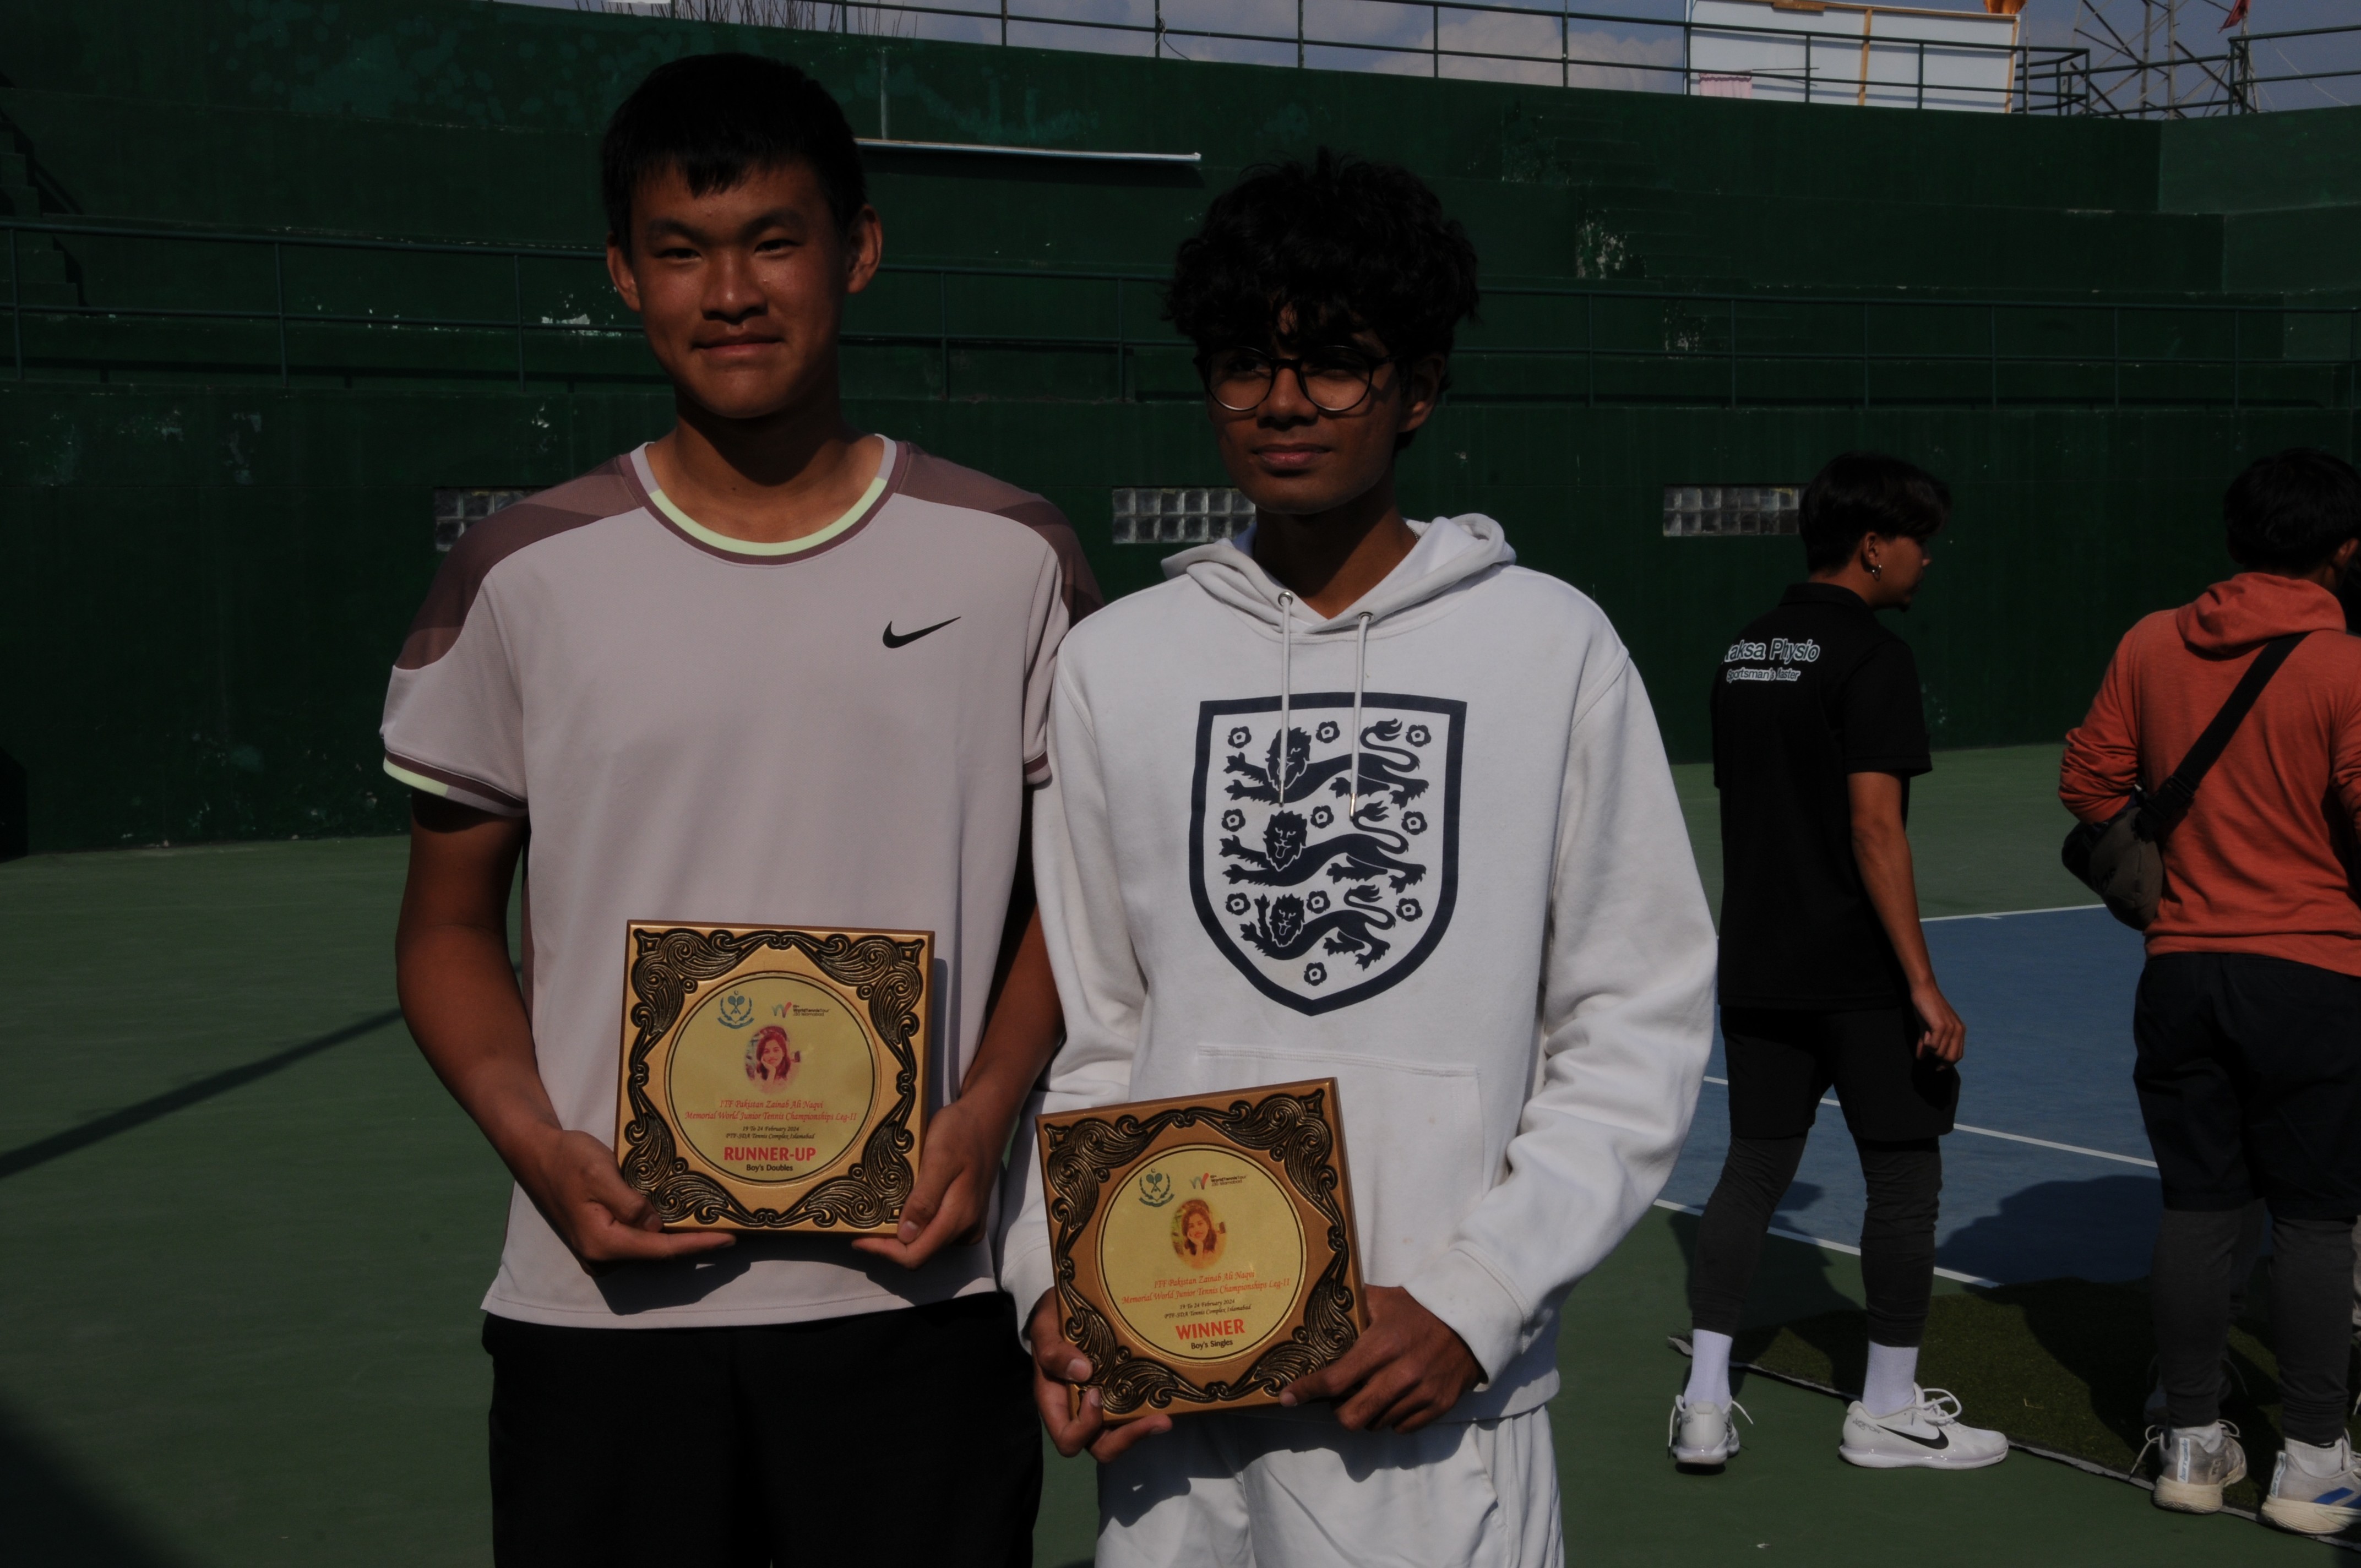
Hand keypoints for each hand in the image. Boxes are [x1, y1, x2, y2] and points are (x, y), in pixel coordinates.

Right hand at [520, 1127, 734, 1265]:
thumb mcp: (601, 1174)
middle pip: (658, 1254)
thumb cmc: (568, 1159)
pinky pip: (639, 1239)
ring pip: (650, 1248)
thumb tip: (658, 1227)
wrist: (537, 1153)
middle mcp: (602, 1255)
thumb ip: (630, 1204)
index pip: (660, 1250)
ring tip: (714, 1224)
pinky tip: (683, 1218)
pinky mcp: (602, 1238)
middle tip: (731, 1229)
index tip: (729, 1239)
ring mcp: (600, 1249)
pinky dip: (663, 1231)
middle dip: (694, 1243)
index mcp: (602, 1243)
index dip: (697, 1246)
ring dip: (680, 1237)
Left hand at [852, 1095, 998, 1268]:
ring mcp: (969, 1223)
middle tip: (861, 1225)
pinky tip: (901, 1209)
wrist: (987, 1117)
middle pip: (920, 1253)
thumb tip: (905, 1236)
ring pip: (927, 1243)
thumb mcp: (939, 1159)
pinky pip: (936, 1231)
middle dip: (889, 1244)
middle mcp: (967, 1229)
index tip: (858, 1237)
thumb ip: (925, 1199)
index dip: (884, 1251)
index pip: (916, 1255)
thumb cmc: (960, 1132)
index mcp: (959, 1217)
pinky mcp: (968, 1215)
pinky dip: (915, 1226)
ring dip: (901, 1235)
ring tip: (877, 1215)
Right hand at [1028, 1290, 1171, 1460]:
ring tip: (1166, 1417)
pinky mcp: (1120, 1390)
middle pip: (1101, 1447)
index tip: (1096, 1395)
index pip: (1068, 1438)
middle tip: (1156, 1420)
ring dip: (1144, 1428)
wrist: (1066, 1305)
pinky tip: (1168, 1396)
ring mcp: (1102, 1402)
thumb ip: (1053, 1350)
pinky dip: (1149, 1408)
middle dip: (1128, 1439)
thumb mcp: (1045, 1328)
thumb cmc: (1051, 1320)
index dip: (1084, 1427)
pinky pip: (1133, 1409)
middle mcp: (1079, 1410)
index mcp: (1055, 1401)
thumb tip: (1081, 1372)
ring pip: (1121, 1433)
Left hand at [1279, 1284, 1481, 1432]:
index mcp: (1382, 1345)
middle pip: (1352, 1416)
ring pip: (1376, 1424)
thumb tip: (1317, 1301)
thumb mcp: (1385, 1299)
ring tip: (1368, 1394)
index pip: (1336, 1379)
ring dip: (1366, 1414)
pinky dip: (1391, 1419)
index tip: (1287, 1397)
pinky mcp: (1438, 1406)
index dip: (1307, 1391)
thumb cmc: (1420, 1310)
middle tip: (1339, 1397)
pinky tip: (1392, 1400)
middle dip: (1337, 1411)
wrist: (1471, 1321)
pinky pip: (1401, 1428)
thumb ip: (1353, 1304)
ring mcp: (1421, 1394)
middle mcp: (1400, 1374)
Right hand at [1910, 979, 1965, 1064]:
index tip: (1937, 1067)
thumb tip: (1920, 1058)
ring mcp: (1951, 1028)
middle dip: (1938, 1058)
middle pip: (1952, 1058)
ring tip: (1926, 1034)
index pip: (1957, 1055)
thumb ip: (1926, 1044)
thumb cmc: (1926, 1008)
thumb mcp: (1927, 1028)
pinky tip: (1925, 1032)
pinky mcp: (1942, 1026)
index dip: (1947, 1064)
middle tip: (1928, 1049)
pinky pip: (1934, 1045)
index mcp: (1959, 1031)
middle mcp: (1959, 1030)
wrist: (1924, 990)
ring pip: (1941, 1052)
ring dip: (1930, 1048)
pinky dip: (1927, 1043)